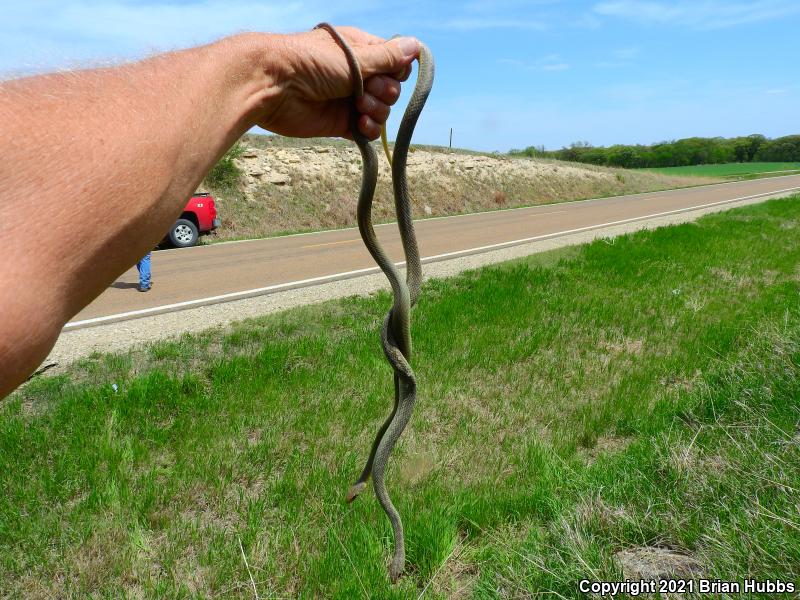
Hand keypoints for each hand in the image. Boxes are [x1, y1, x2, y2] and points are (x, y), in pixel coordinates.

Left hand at [258, 27, 419, 139]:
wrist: (274, 86)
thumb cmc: (312, 62)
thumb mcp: (355, 57)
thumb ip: (388, 57)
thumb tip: (416, 45)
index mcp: (360, 51)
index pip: (394, 62)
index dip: (397, 70)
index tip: (392, 72)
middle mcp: (356, 75)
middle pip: (391, 88)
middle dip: (385, 92)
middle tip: (368, 90)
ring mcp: (348, 100)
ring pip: (381, 111)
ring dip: (376, 111)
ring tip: (359, 107)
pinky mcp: (340, 123)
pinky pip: (367, 130)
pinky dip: (368, 129)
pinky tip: (359, 125)